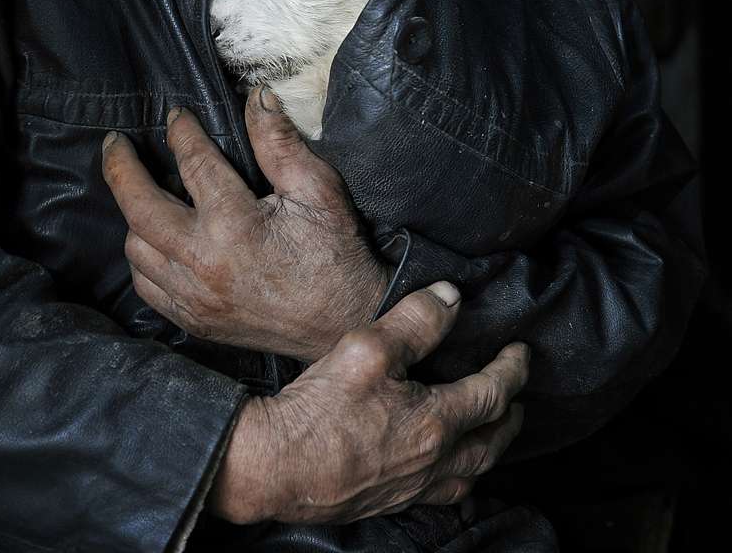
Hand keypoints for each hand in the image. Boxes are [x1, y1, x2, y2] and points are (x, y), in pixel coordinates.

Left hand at [101, 86, 390, 360]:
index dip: (181, 132)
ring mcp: (193, 299)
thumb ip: (279, 142)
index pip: (193, 163)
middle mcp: (202, 264)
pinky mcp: (193, 322)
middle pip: (139, 207)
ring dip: (133, 214)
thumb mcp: (318, 189)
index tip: (174, 114)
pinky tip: (154, 237)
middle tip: (115, 143)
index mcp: (234, 226)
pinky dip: (143, 257)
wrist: (344, 323)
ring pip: (136, 248)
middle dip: (120, 169)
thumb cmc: (335, 253)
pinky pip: (146, 286)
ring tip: (140, 188)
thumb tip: (256, 97)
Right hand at [208, 287, 529, 525]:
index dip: (511, 370)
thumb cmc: (320, 410)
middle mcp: (434, 461)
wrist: (276, 468)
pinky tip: (448, 469)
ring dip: (491, 450)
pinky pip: (445, 493)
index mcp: (436, 422)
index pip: (492, 393)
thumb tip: (452, 297)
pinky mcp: (390, 501)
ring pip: (472, 473)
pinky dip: (461, 476)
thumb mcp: (368, 348)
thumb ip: (415, 321)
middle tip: (518, 398)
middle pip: (492, 442)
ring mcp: (413, 487)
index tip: (521, 352)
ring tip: (492, 434)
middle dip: (510, 416)